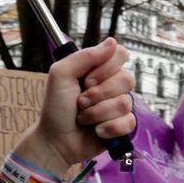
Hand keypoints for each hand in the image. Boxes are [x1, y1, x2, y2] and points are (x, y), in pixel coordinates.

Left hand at [12, 38, 135, 176]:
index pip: (120, 54)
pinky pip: (128, 122)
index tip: (86, 80)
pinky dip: (108, 128)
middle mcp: (111, 84)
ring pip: (125, 103)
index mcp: (98, 69)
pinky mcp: (122, 126)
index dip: (106, 68)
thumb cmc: (55, 108)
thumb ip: (84, 56)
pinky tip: (96, 131)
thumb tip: (112, 42)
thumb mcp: (61, 74)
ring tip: (83, 118)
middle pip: (127, 79)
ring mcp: (118, 105)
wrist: (55, 141)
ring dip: (98, 113)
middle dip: (99, 94)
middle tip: (81, 102)